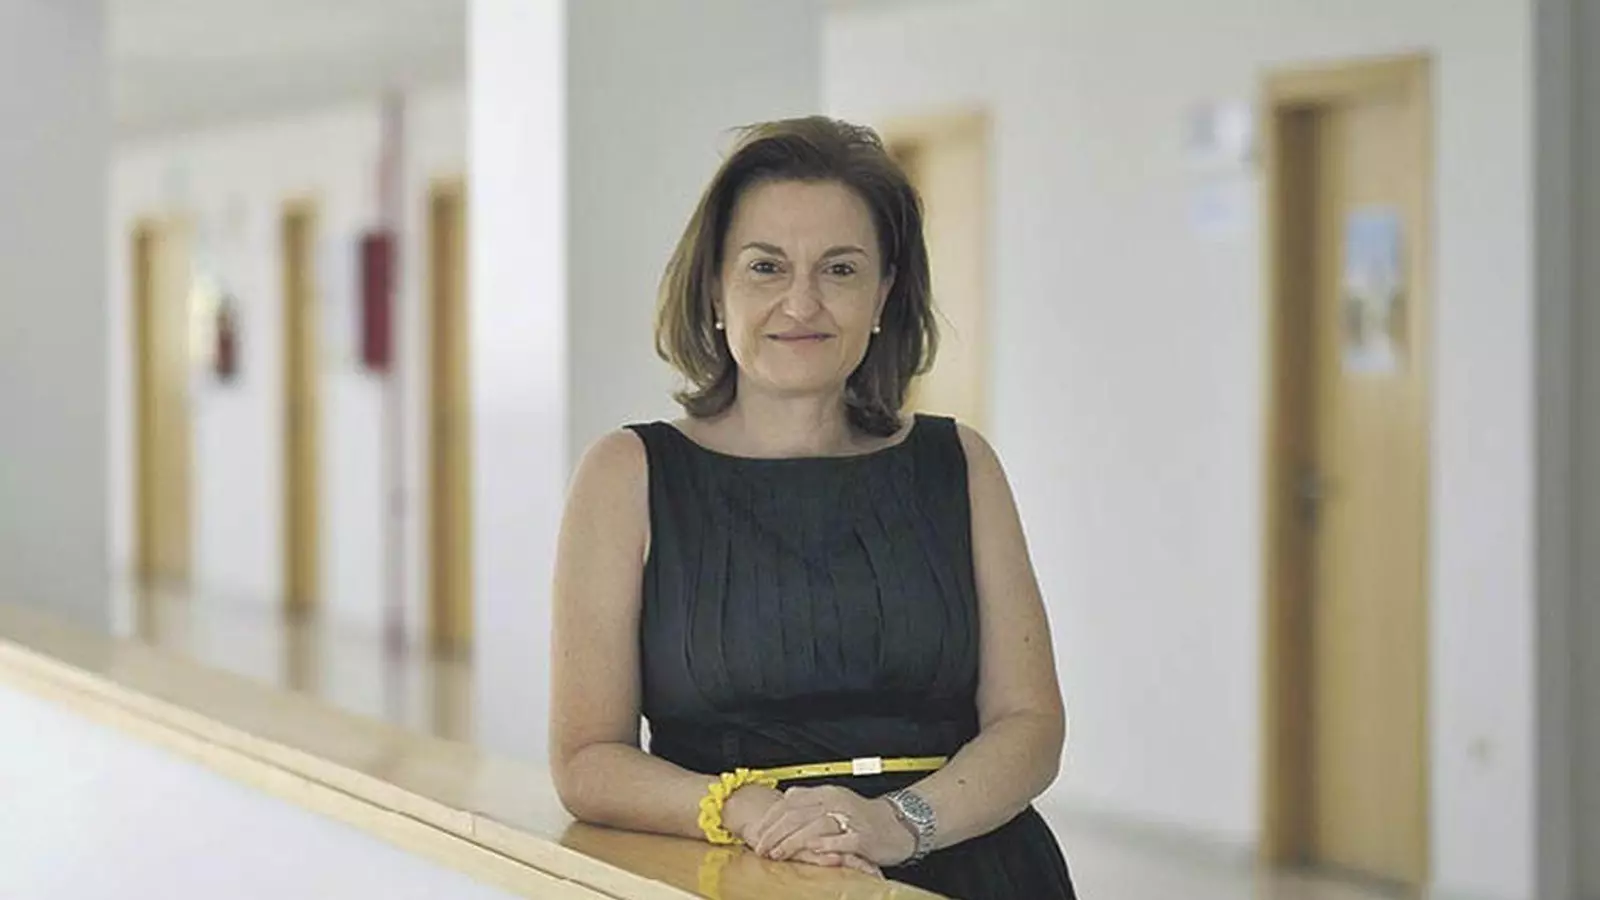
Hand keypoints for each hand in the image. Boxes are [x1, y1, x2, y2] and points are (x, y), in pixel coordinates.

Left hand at [722, 784, 882, 877]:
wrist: (898, 825)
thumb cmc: (863, 817)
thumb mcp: (835, 802)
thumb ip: (811, 800)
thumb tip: (785, 798)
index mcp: (827, 793)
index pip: (790, 802)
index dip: (771, 819)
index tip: (757, 834)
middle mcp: (836, 802)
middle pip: (797, 814)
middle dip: (775, 833)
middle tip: (761, 848)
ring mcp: (850, 818)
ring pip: (814, 826)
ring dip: (792, 842)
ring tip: (777, 854)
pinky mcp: (863, 837)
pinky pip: (841, 840)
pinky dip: (825, 845)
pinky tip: (812, 851)